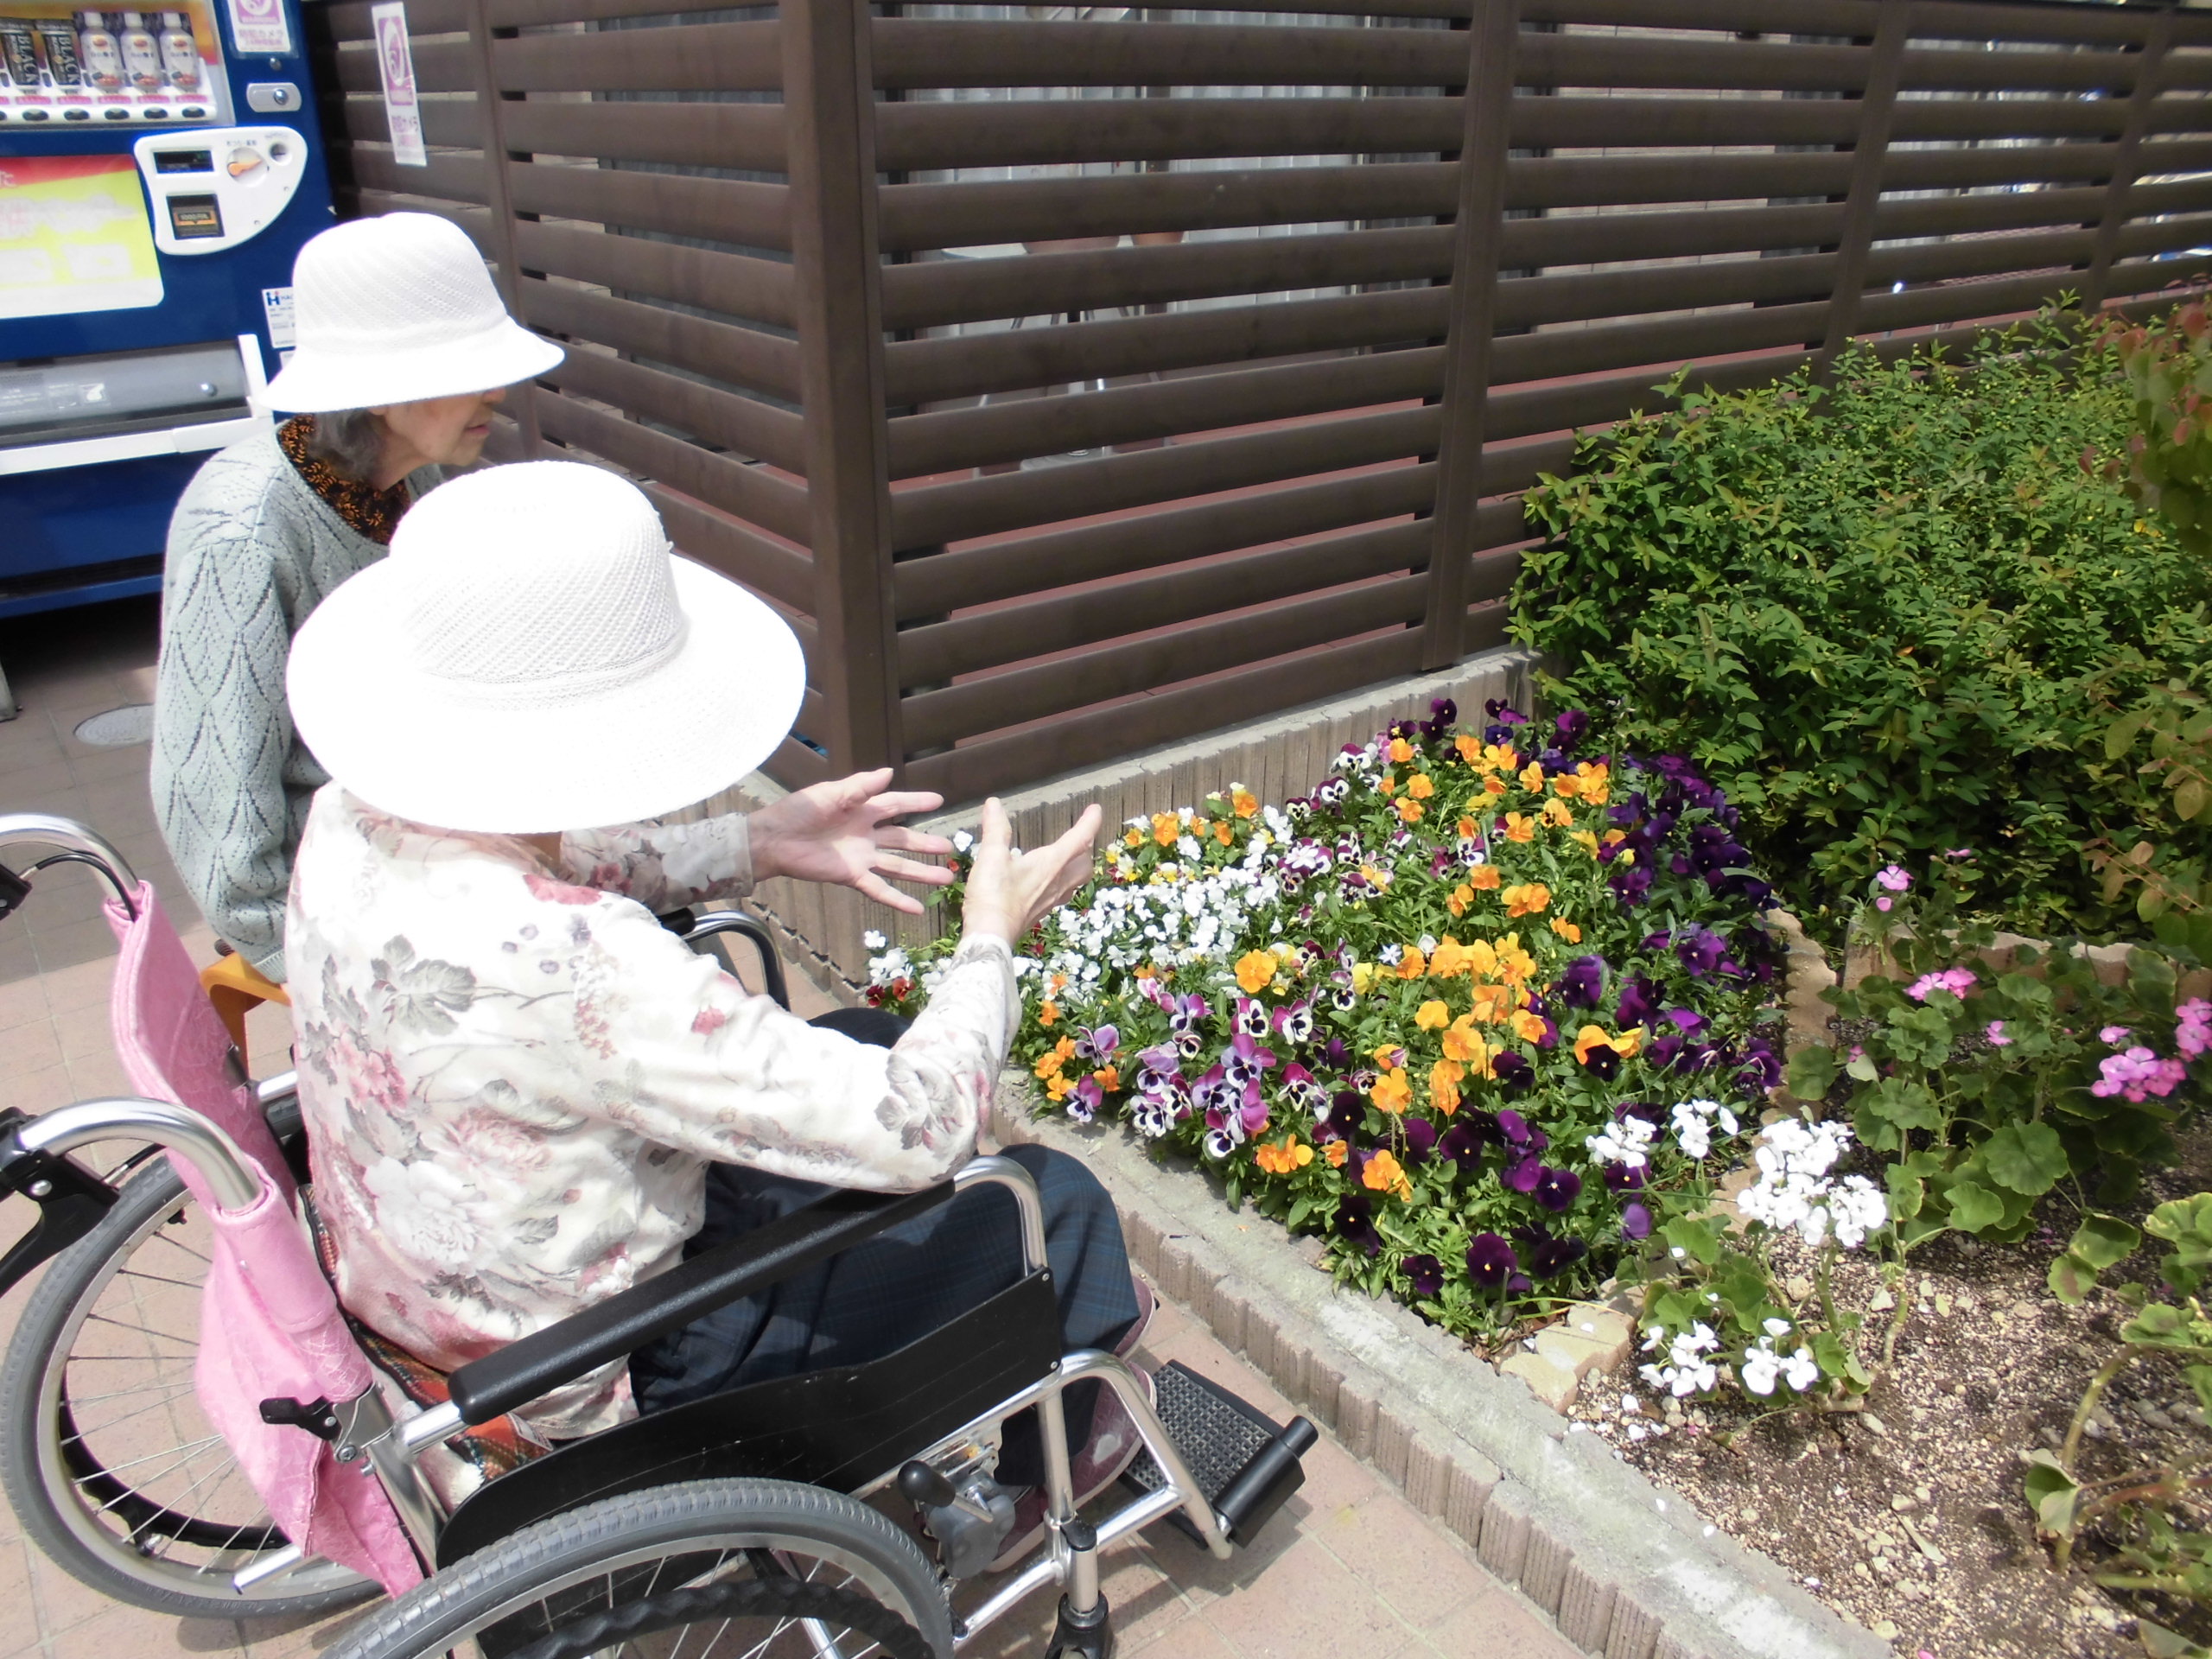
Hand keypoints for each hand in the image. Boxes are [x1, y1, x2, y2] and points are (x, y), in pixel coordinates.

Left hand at [747, 768, 953, 915]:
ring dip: (921, 872)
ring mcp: (861, 857)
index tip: (939, 801)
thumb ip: (861, 786)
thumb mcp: (831, 793)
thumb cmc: (799, 811)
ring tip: (946, 878)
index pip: (895, 803)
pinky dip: (897, 900)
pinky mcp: (851, 876)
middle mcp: (866, 834)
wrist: (774, 839)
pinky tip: (917, 909)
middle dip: (926, 843)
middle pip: (903, 839)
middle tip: (950, 847)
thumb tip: (890, 771)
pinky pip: (879, 889)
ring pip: (898, 866)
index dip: (916, 801)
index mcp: (861, 809)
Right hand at [962, 798, 1101, 947]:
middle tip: (1081, 835)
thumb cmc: (994, 895)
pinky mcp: (1040, 911)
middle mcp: (1057, 881)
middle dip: (1087, 847)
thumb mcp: (992, 855)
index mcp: (1052, 863)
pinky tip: (1047, 882)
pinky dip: (1062, 882)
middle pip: (1085, 864)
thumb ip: (996, 828)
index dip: (1091, 821)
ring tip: (1069, 857)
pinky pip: (1061, 893)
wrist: (990, 935)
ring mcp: (1051, 899)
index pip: (1080, 838)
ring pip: (1076, 881)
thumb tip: (994, 804)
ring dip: (1078, 866)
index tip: (1096, 809)